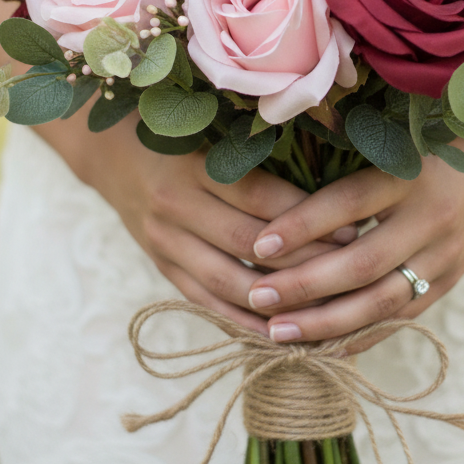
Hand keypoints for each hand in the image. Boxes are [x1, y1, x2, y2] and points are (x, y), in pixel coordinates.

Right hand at [37, 113, 355, 334]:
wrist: (109, 152)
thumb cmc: (179, 133)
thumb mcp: (213, 130)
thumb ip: (261, 148)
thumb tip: (332, 161)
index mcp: (195, 164)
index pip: (260, 197)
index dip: (308, 216)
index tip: (354, 228)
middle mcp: (175, 205)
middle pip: (249, 244)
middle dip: (304, 263)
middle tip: (352, 274)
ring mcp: (164, 242)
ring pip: (228, 283)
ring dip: (278, 302)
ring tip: (326, 312)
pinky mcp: (162, 267)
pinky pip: (207, 303)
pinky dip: (244, 322)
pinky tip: (282, 334)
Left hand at [245, 146, 463, 348]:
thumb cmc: (428, 146)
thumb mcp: (394, 141)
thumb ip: (344, 162)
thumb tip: (272, 189)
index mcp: (410, 173)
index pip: (350, 202)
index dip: (303, 224)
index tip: (258, 245)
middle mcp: (431, 218)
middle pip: (363, 262)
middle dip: (305, 285)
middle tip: (257, 296)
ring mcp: (444, 257)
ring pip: (381, 301)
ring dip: (326, 322)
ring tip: (276, 331)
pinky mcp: (448, 283)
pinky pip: (399, 318)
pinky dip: (358, 336)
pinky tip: (318, 347)